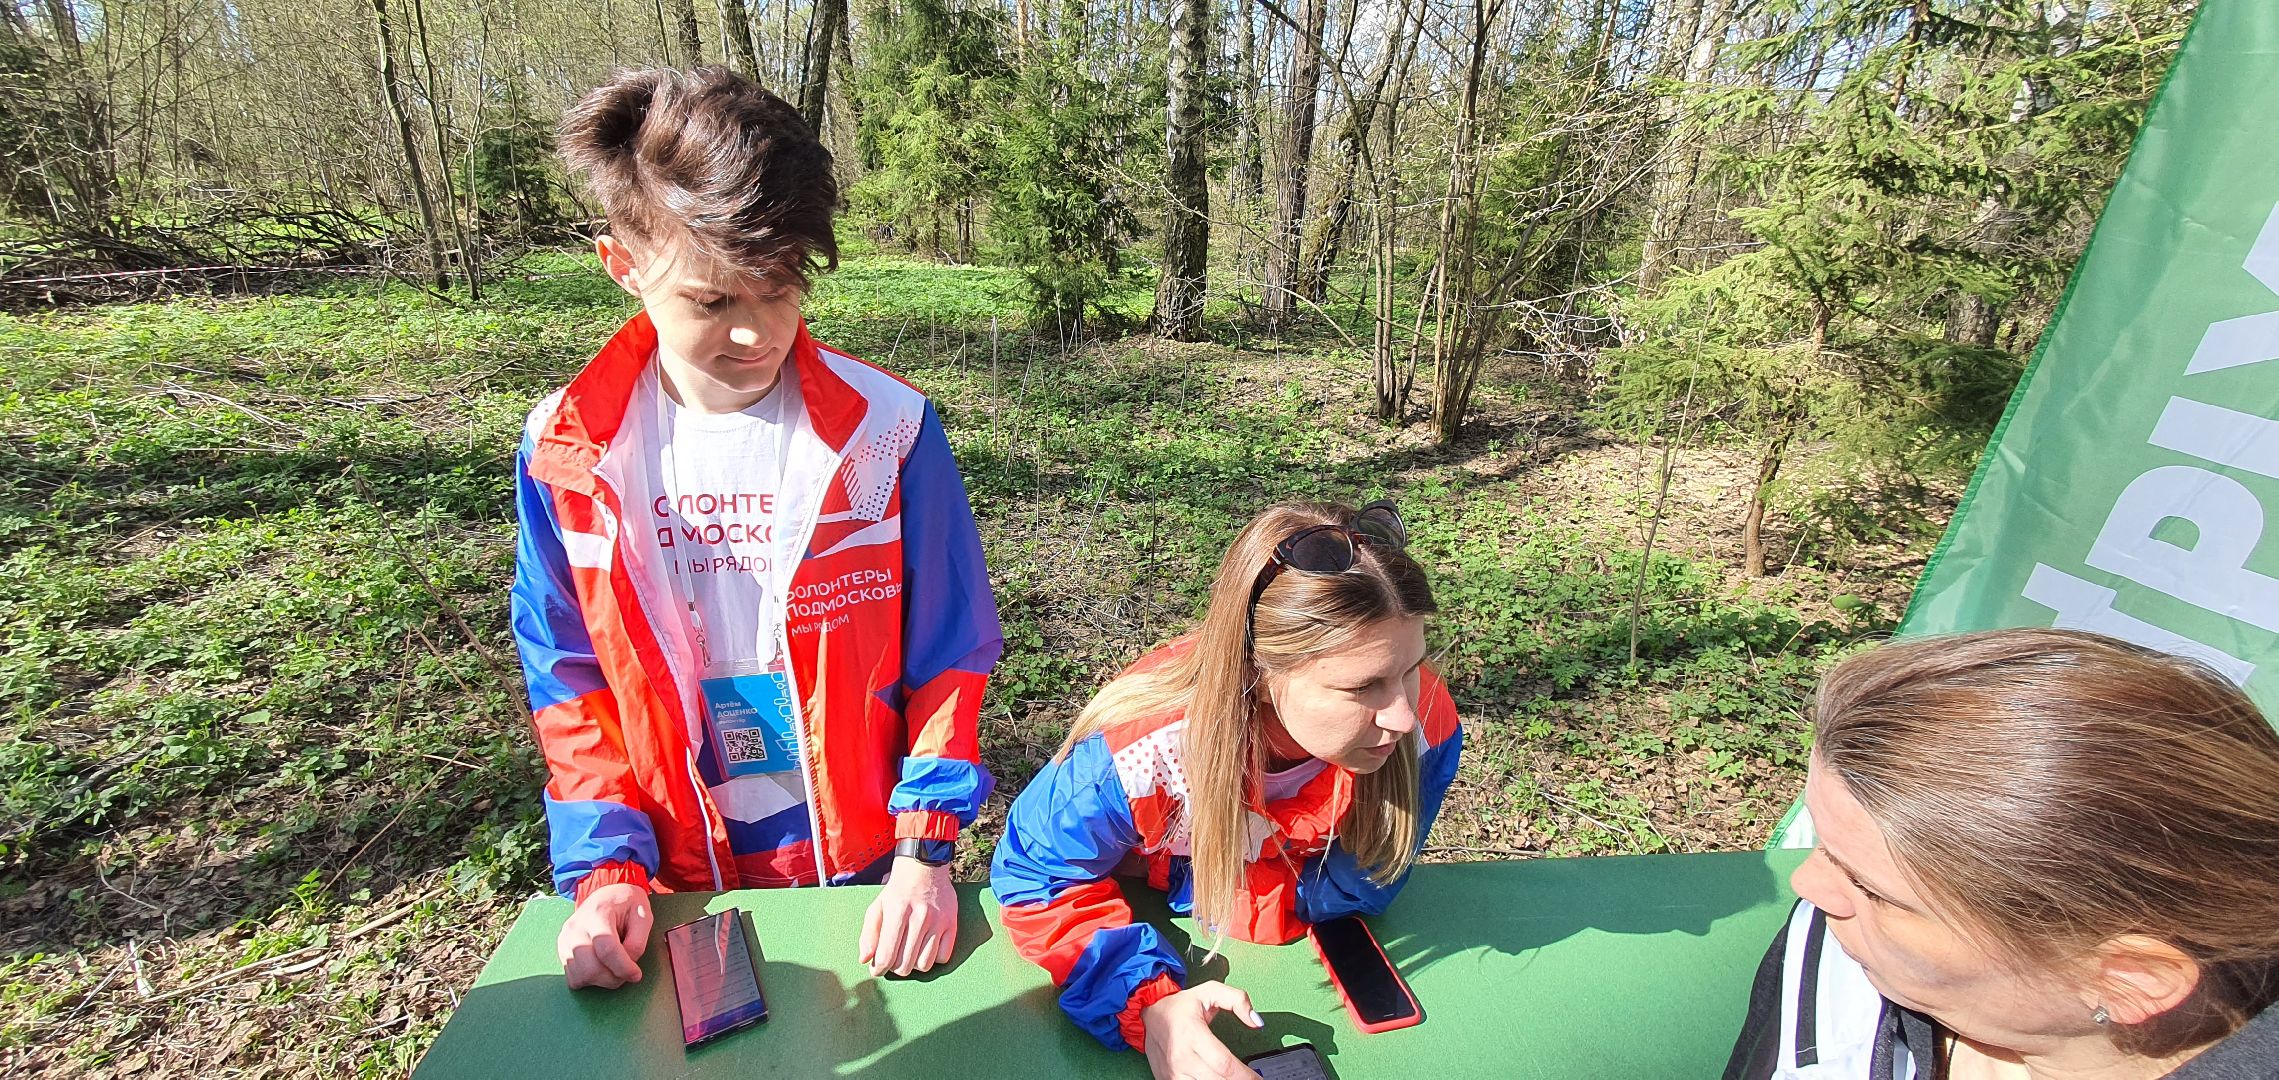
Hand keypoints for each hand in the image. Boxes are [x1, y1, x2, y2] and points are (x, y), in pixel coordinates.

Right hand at [557, 882, 652, 989]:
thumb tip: (628, 966)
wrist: (605, 896)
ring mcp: (565, 940)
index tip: (636, 974)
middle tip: (627, 971)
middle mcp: (576, 927)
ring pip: (582, 976)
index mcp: (597, 913)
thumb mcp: (643, 915)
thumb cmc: (626, 905)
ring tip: (614, 968)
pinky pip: (574, 978)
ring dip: (603, 981)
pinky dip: (590, 980)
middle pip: (592, 968)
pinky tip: (601, 967)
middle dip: (614, 978)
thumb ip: (638, 941)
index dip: (624, 968)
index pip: (607, 949)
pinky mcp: (562, 950)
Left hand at [859, 856, 956, 975]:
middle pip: (905, 964)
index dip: (879, 968)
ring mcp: (938, 921)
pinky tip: (925, 947)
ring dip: (913, 964)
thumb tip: (865, 959)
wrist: (924, 867)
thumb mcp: (876, 907)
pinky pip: (942, 957)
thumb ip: (868, 934)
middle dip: (895, 967)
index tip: (877, 969)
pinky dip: (932, 958)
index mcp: (897, 912)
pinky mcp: (952, 923)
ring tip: (908, 953)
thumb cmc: (897, 891)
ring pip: (924, 964)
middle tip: (893, 957)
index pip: (887, 955)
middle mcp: (920, 917)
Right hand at [1141, 981, 1264, 1079]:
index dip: (1245, 1075)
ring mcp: (1173, 1072)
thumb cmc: (1179, 1006)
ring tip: (1235, 1078)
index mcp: (1192, 1034)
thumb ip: (1238, 1000)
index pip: (1224, 1063)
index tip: (1258, 1077)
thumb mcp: (1210, 991)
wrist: (1148, 1014)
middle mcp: (1181, 1057)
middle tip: (1251, 1079)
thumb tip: (1256, 1021)